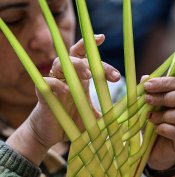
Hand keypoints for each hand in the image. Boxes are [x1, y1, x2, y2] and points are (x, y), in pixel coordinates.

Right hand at [6, 34, 120, 164]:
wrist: (50, 134)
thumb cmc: (71, 123)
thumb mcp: (91, 118)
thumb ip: (105, 115)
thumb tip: (124, 118)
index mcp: (79, 80)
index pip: (84, 57)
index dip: (91, 46)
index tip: (102, 38)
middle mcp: (67, 78)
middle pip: (75, 57)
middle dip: (91, 59)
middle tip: (110, 74)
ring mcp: (54, 85)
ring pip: (59, 63)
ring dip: (75, 66)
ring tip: (88, 75)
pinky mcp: (43, 94)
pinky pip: (46, 82)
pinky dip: (57, 84)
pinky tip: (67, 90)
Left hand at [144, 77, 174, 169]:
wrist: (154, 149)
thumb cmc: (153, 124)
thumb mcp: (148, 106)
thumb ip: (149, 92)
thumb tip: (145, 77)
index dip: (164, 83)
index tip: (147, 86)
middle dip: (164, 97)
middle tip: (147, 100)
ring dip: (162, 115)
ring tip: (150, 118)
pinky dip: (165, 129)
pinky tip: (157, 130)